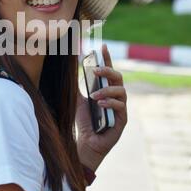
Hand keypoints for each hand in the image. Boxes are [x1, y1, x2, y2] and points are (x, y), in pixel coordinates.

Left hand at [76, 44, 127, 171]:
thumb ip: (78, 87)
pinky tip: (100, 104)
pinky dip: (110, 103)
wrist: (86, 144)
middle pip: (118, 78)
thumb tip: (69, 71)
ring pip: (121, 91)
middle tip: (96, 70)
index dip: (107, 58)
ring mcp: (120, 109)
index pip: (109, 71)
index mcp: (107, 90)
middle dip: (108, 71)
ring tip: (94, 95)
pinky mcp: (121, 121)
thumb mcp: (79, 101)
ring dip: (107, 90)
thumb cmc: (85, 122)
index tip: (102, 46)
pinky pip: (121, 107)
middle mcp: (116, 97)